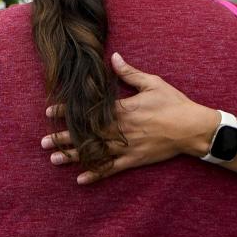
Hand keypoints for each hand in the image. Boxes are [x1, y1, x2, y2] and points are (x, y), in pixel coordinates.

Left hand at [41, 53, 216, 183]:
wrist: (193, 128)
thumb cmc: (173, 103)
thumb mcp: (152, 83)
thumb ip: (129, 73)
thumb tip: (113, 57)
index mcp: (123, 109)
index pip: (89, 111)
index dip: (68, 111)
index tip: (50, 112)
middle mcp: (121, 129)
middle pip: (87, 134)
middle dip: (64, 137)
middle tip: (44, 141)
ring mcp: (127, 146)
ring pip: (95, 153)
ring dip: (74, 157)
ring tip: (54, 159)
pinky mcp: (135, 159)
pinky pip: (112, 169)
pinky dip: (97, 174)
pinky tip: (81, 179)